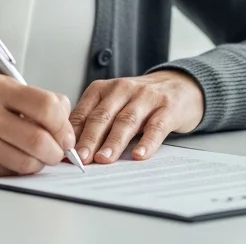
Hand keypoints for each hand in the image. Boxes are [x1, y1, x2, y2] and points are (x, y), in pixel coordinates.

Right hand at [0, 74, 75, 176]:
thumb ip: (31, 101)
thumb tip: (64, 119)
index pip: (47, 106)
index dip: (63, 125)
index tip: (66, 134)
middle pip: (39, 138)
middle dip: (56, 151)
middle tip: (58, 152)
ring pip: (25, 161)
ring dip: (39, 164)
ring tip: (38, 158)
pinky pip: (6, 171)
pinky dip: (18, 170)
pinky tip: (15, 161)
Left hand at [69, 70, 204, 164]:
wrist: (179, 85)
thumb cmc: (140, 101)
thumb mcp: (113, 104)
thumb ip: (94, 122)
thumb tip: (71, 152)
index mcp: (103, 89)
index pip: (84, 113)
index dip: (73, 134)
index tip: (65, 154)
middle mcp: (123, 89)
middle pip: (103, 116)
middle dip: (90, 139)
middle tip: (81, 158)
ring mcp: (146, 97)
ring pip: (126, 120)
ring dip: (113, 141)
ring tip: (104, 159)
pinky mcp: (168, 108)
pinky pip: (156, 126)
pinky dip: (147, 142)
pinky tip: (139, 155)